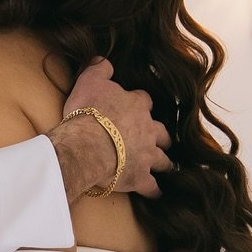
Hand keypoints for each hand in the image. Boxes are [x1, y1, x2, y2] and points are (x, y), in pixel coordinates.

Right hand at [56, 58, 171, 198]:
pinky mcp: (140, 177)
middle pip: (161, 132)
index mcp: (136, 106)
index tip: (136, 108)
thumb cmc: (88, 112)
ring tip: (164, 165)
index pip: (144, 101)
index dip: (140, 105)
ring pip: (162, 159)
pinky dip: (154, 189)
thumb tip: (103, 60)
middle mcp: (148, 129)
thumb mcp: (89, 81)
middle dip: (160, 136)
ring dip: (163, 162)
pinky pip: (152, 186)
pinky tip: (155, 191)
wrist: (87, 144)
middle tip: (157, 140)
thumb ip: (99, 68)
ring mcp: (147, 155)